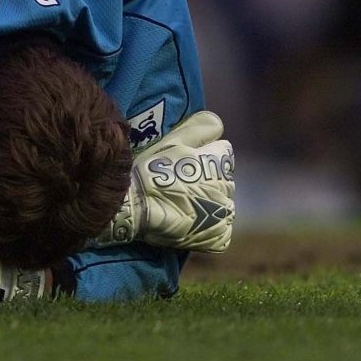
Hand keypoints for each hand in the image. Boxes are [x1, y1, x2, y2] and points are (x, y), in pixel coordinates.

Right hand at [90, 111, 234, 252]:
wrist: (133, 208)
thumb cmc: (150, 171)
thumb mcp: (170, 141)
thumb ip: (199, 128)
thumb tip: (219, 124)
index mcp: (219, 161)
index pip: (224, 152)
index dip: (204, 154)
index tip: (184, 162)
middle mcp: (227, 187)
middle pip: (224, 179)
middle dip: (208, 179)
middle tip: (179, 184)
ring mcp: (223, 214)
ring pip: (223, 204)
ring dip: (209, 203)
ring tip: (183, 205)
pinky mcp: (218, 237)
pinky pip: (221, 231)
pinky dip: (210, 229)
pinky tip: (191, 223)